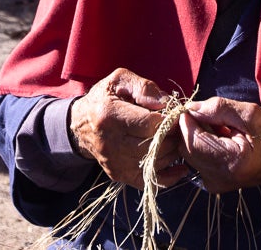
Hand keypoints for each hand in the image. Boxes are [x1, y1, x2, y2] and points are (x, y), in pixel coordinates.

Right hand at [69, 68, 188, 188]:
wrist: (81, 123)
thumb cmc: (105, 97)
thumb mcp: (120, 80)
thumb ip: (144, 88)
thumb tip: (165, 104)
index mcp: (109, 116)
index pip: (149, 124)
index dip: (170, 120)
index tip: (177, 114)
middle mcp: (110, 143)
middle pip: (154, 146)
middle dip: (173, 136)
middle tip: (179, 128)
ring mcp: (114, 162)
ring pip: (155, 163)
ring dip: (173, 153)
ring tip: (176, 139)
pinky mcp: (118, 174)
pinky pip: (149, 180)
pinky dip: (169, 177)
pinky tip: (180, 168)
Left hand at [177, 96, 260, 192]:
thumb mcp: (249, 114)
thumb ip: (218, 108)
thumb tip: (191, 108)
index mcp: (232, 162)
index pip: (192, 141)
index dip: (187, 122)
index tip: (190, 107)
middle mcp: (219, 179)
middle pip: (186, 148)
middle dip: (192, 128)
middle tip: (209, 116)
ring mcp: (215, 184)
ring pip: (189, 154)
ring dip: (197, 136)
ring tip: (219, 129)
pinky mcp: (213, 184)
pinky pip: (196, 160)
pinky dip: (202, 146)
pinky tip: (219, 140)